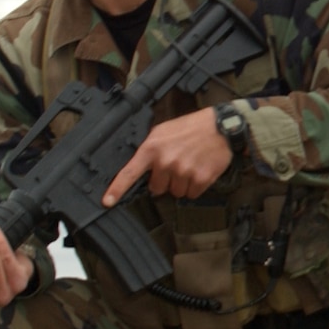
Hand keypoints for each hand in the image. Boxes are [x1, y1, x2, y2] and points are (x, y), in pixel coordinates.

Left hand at [103, 107, 232, 205]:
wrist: (221, 127)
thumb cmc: (192, 127)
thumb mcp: (163, 130)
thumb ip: (150, 149)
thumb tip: (141, 168)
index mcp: (152, 148)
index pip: (129, 172)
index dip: (116, 189)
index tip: (107, 201)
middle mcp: (166, 161)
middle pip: (157, 188)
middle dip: (165, 180)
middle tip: (177, 164)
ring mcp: (183, 171)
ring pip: (176, 192)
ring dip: (182, 183)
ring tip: (191, 164)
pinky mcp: (200, 179)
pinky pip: (192, 194)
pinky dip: (196, 186)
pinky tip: (200, 170)